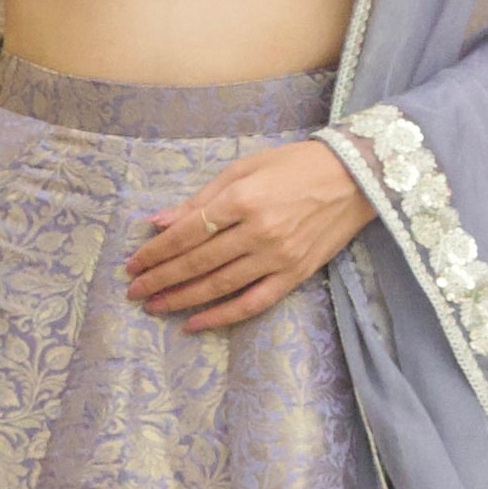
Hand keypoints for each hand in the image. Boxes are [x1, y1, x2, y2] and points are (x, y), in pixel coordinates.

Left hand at [123, 138, 373, 333]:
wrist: (354, 177)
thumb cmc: (294, 166)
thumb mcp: (244, 169)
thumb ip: (201, 199)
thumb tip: (158, 222)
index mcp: (242, 199)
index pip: (187, 233)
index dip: (155, 252)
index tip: (133, 265)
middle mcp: (258, 231)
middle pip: (198, 262)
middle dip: (160, 278)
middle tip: (134, 291)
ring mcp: (277, 257)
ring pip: (219, 286)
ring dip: (182, 299)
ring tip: (154, 306)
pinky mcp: (294, 275)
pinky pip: (252, 303)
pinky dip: (221, 316)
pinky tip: (195, 323)